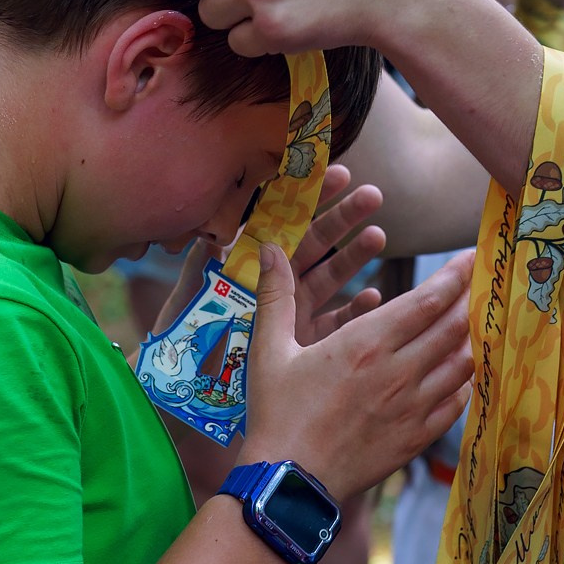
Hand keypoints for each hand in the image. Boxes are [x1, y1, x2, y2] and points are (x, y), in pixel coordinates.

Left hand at [149, 167, 386, 339]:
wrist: (186, 389)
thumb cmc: (185, 337)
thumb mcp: (193, 294)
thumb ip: (205, 262)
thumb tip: (217, 231)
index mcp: (251, 264)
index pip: (283, 221)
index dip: (309, 197)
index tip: (337, 175)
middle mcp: (276, 284)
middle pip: (315, 243)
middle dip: (344, 218)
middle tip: (372, 195)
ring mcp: (294, 315)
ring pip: (331, 277)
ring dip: (355, 256)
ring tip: (377, 235)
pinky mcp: (305, 346)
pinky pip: (336, 323)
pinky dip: (355, 310)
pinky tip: (372, 296)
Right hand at [244, 245, 472, 500]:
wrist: (291, 483)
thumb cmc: (277, 415)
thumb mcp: (269, 351)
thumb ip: (276, 296)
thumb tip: (269, 247)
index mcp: (367, 343)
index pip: (428, 300)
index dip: (455, 275)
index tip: (471, 257)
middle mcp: (399, 372)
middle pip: (454, 327)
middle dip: (472, 300)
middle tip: (484, 283)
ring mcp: (413, 407)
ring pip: (463, 363)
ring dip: (473, 339)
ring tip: (480, 321)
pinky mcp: (417, 437)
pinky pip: (457, 402)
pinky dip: (466, 381)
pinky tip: (465, 372)